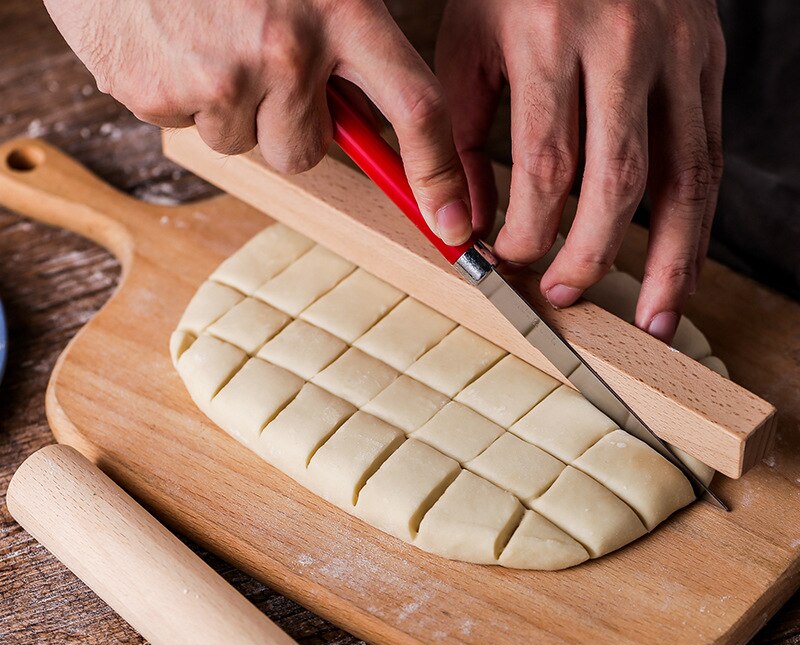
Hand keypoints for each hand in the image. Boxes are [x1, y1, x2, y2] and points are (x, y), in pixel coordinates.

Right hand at [44, 0, 471, 245]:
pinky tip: (171, 39)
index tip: (453, 225)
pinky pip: (186, 127)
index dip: (438, 176)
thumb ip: (351, 42)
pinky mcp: (154, 93)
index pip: (416, 110)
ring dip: (231, 107)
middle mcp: (285, 48)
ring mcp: (217, 76)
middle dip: (287, 126)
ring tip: (207, 36)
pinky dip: (179, 95)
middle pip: (304, 152)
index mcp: (342, 8)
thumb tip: (370, 126)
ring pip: (242, 143)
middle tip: (262, 65)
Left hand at [436, 0, 725, 341]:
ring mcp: (679, 53)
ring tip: (653, 320)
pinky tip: (684, 265)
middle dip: (590, 256)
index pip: (546, 165)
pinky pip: (709, 157)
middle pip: (618, 181)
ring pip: (683, 178)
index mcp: (552, 36)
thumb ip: (459, 136)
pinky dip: (699, 222)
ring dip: (671, 262)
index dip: (528, 232)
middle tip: (562, 294)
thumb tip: (466, 225)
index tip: (507, 261)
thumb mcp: (469, 42)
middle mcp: (625, 45)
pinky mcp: (709, 63)